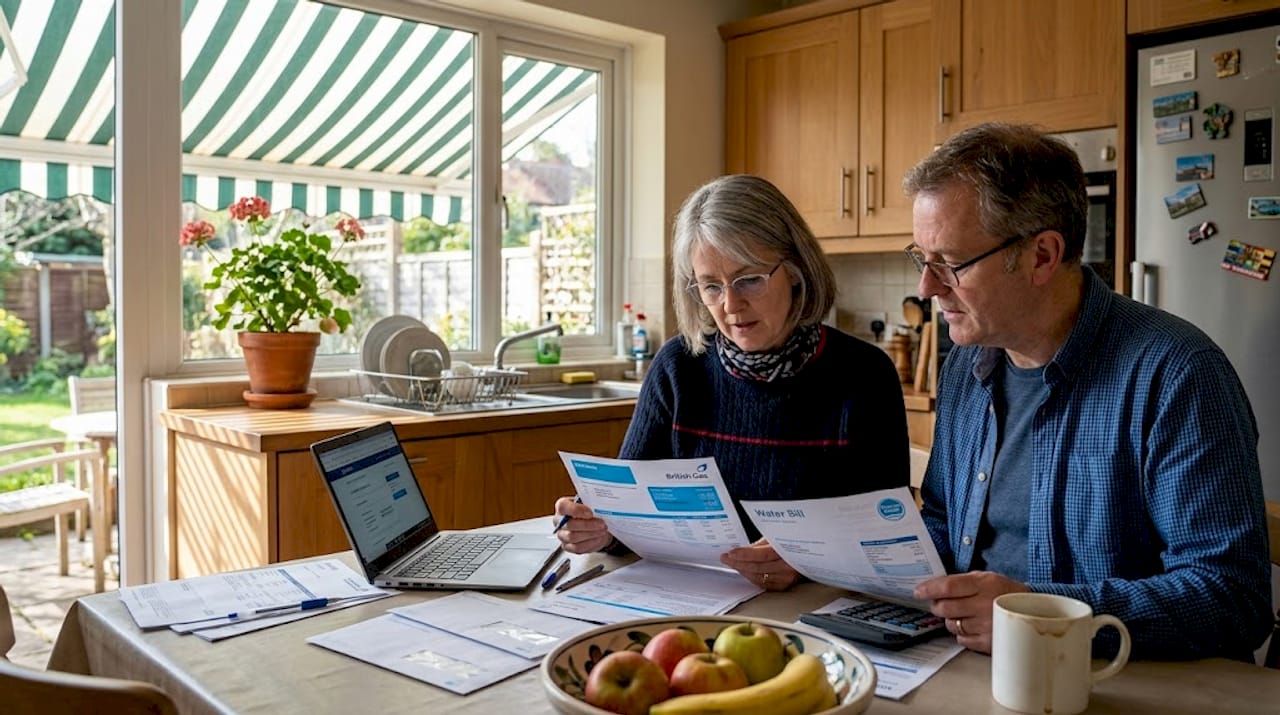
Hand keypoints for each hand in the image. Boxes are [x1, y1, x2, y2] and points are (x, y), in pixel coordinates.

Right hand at [552, 496, 613, 553]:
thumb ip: (590, 503)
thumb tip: (598, 506)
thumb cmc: (589, 511)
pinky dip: (590, 543)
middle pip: (569, 524)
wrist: (593, 523)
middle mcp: (559, 521)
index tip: (590, 513)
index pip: (563, 507)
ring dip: (591, 534)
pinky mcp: (567, 546)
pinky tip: (598, 538)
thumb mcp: (590, 503)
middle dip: (588, 525)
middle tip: (602, 523)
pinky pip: (577, 547)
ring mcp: (562, 535)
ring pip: (573, 537)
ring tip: (602, 530)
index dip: (576, 510)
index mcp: (562, 506)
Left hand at [719, 539, 798, 590]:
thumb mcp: (778, 535)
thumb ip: (761, 543)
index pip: (762, 554)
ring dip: (743, 571)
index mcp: (787, 550)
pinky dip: (752, 578)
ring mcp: (788, 577)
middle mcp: (789, 566)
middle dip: (739, 563)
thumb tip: (744, 550)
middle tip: (726, 558)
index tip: (731, 553)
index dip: (745, 554)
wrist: (811, 553)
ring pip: (759, 577)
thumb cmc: (795, 540)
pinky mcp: (786, 585)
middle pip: (758, 568)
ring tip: (733, 564)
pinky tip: (745, 572)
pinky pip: (764, 584)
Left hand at [913, 571, 1028, 652]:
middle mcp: (984, 604)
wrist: (1032, 612)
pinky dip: (961, 633)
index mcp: (984, 584)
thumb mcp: (987, 578)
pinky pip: (961, 639)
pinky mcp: (989, 642)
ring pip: (951, 624)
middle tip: (938, 604)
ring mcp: (987, 625)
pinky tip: (971, 626)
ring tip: (962, 614)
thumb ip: (962, 581)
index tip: (918, 592)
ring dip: (950, 620)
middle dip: (936, 606)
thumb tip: (933, 586)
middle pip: (945, 608)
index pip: (948, 586)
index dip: (929, 589)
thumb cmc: (1004, 593)